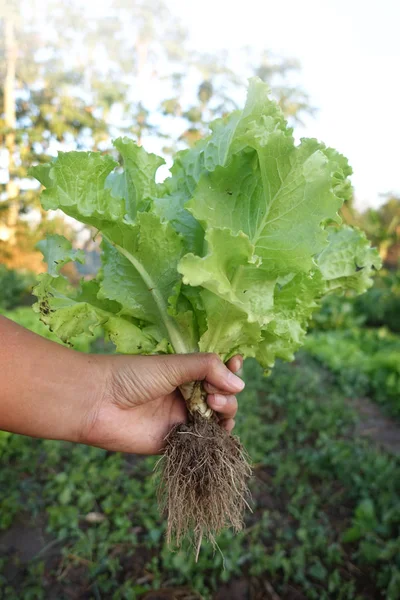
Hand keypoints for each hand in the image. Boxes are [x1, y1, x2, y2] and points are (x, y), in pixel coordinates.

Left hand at [82, 353, 243, 454]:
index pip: (216, 371)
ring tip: (215, 406)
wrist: (97, 402)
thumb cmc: (131, 375)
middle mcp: (184, 395)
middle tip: (213, 394)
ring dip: (225, 413)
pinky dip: (214, 439)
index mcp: (183, 373)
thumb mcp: (173, 364)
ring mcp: (179, 419)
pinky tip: (218, 432)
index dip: (230, 369)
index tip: (237, 364)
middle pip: (221, 396)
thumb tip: (240, 385)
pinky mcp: (172, 443)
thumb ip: (206, 368)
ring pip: (215, 420)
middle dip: (226, 394)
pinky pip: (201, 443)